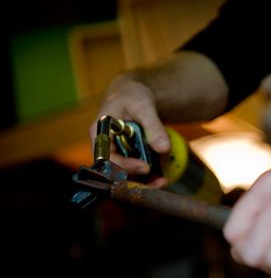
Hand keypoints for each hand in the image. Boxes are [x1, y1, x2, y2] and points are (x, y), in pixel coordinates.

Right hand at [89, 73, 168, 187]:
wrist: (133, 95)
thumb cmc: (132, 96)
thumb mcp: (143, 106)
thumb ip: (153, 126)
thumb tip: (164, 148)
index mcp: (99, 132)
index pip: (105, 158)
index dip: (123, 166)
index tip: (145, 167)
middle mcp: (104, 147)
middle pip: (115, 171)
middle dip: (136, 179)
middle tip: (159, 182)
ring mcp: (115, 153)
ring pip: (125, 174)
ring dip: (143, 181)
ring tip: (163, 182)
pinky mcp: (126, 156)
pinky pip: (134, 170)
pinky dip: (147, 175)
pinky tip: (162, 177)